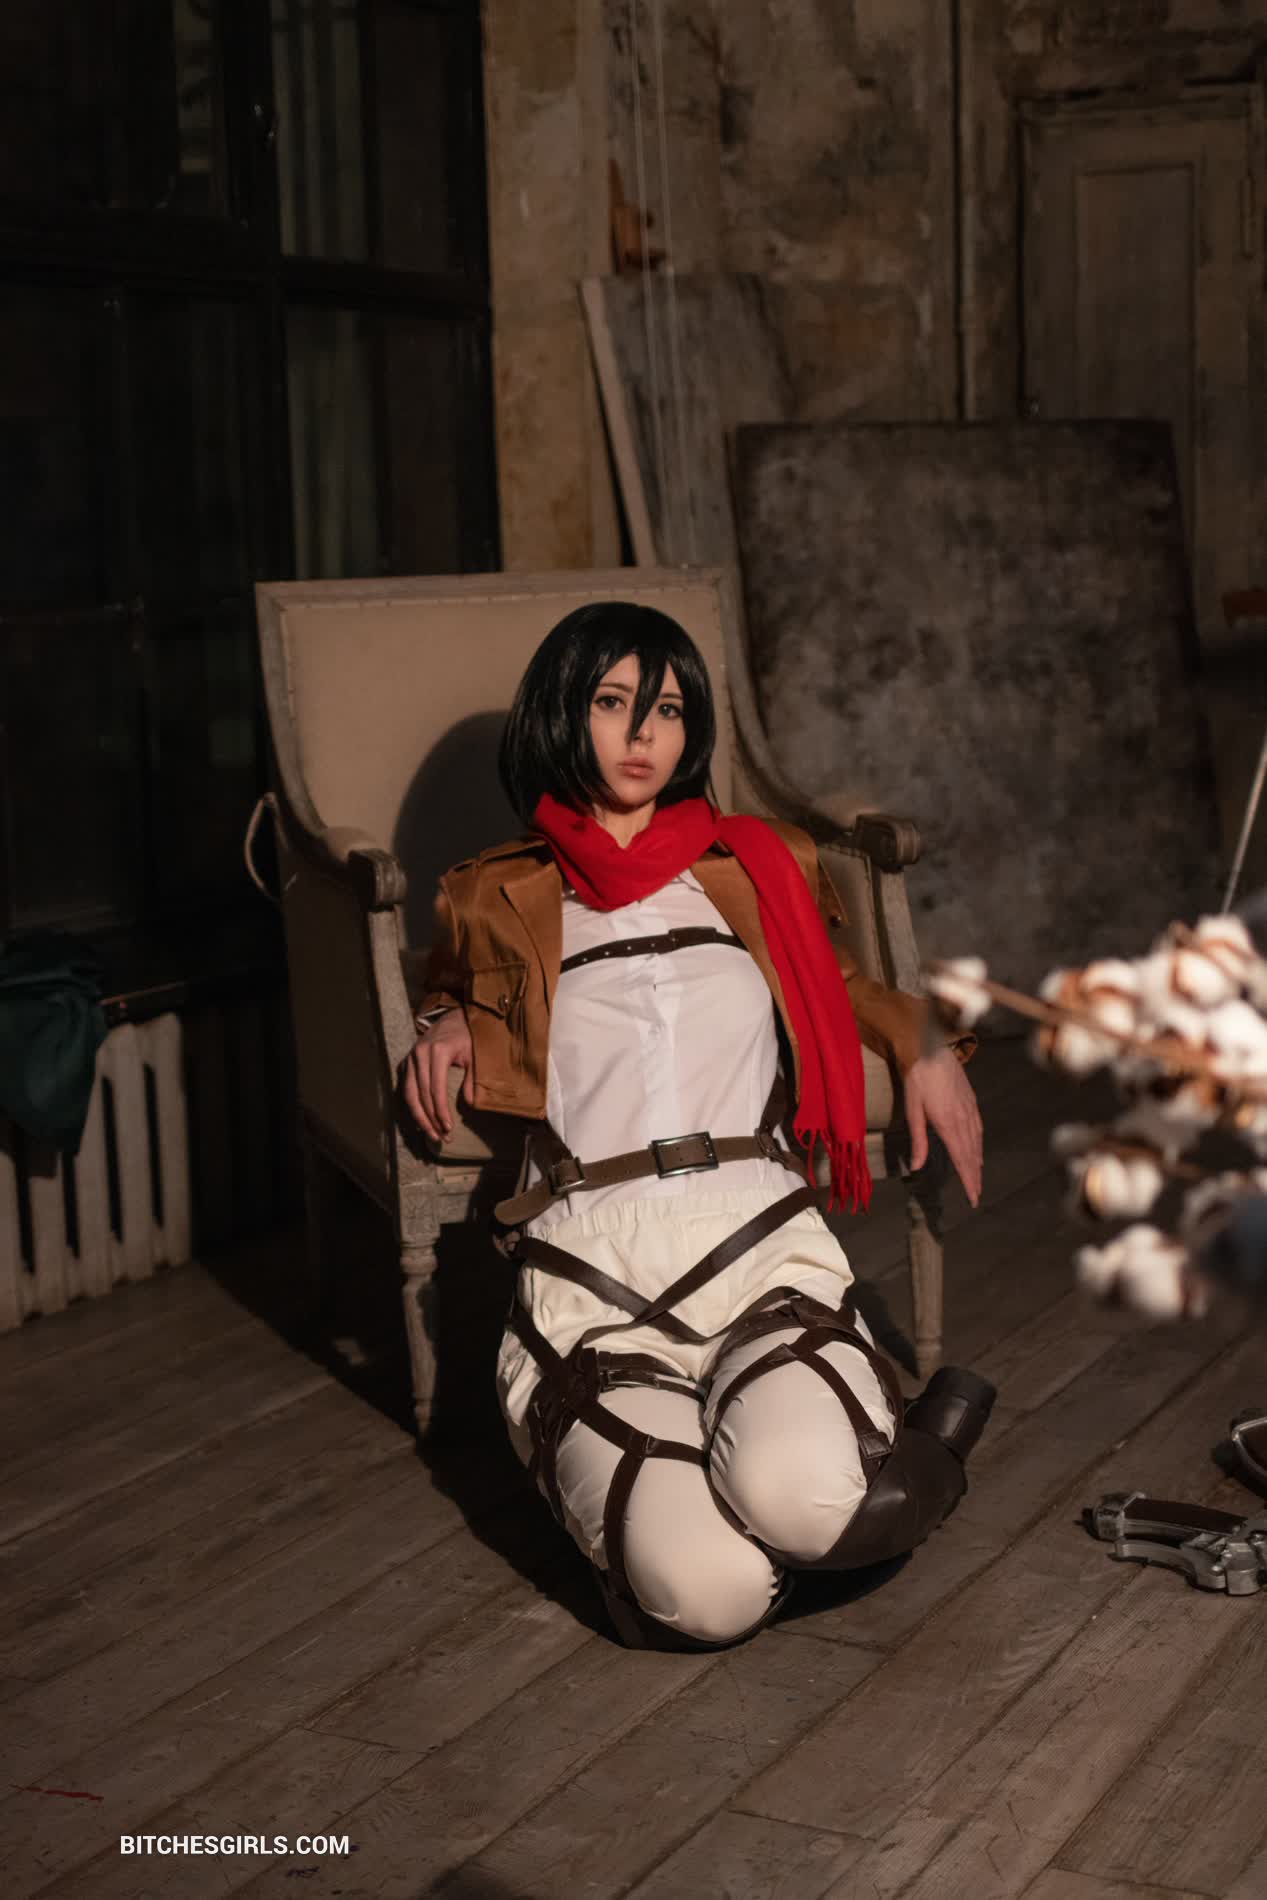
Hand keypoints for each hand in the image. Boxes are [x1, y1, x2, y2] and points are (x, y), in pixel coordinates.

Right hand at [402, 1011, 473, 1142]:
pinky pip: (407, 1088)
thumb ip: (473, 1078)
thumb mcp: (476, 1055)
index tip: (449, 1129)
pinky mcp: (407, 1062)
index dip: (441, 1111)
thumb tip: (469, 1104)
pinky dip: (413, 1106)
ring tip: (432, 1134)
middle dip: (431, 1119)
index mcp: (437, 1051)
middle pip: (421, 1094)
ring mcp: (410, 1058)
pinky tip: (423, 1120)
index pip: (435, 1088)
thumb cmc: (469, 1037)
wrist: (455, 1018)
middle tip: (442, 1138)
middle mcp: (419, 1054)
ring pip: (410, 1094)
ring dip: (420, 1117)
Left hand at [904, 1048, 982, 1206]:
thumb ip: (918, 1140)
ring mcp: (969, 1110)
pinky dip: (979, 1144)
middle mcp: (963, 1119)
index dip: (967, 1180)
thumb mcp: (912, 1109)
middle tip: (977, 1196)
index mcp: (948, 1124)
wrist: (932, 1048)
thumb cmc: (918, 1078)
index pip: (961, 1159)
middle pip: (971, 1155)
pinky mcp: (971, 1101)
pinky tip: (978, 1150)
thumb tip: (917, 1167)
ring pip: (976, 1143)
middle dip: (974, 1178)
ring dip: (977, 1163)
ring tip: (977, 1179)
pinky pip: (978, 1128)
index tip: (973, 1197)